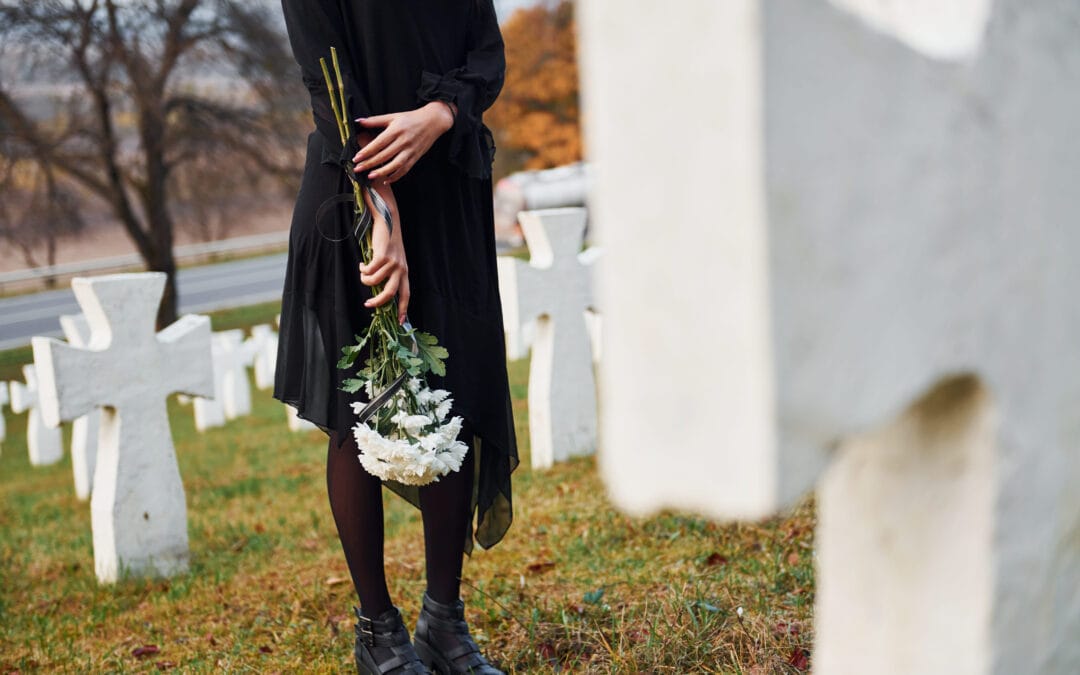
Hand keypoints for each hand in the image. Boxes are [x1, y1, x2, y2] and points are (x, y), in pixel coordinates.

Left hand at [352, 101, 454, 182]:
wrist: (433, 121)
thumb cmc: (411, 118)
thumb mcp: (393, 116)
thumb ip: (375, 120)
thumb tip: (358, 121)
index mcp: (396, 130)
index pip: (378, 143)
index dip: (366, 151)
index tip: (356, 158)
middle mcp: (403, 141)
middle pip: (384, 155)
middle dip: (369, 163)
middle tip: (357, 169)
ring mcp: (410, 150)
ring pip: (395, 164)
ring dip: (382, 172)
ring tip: (370, 176)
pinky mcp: (415, 157)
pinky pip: (405, 169)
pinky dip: (396, 176)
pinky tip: (386, 180)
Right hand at [359, 183, 409, 322]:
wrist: (389, 222)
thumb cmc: (388, 243)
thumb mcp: (393, 261)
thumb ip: (388, 274)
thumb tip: (377, 291)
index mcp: (405, 272)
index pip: (406, 294)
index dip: (402, 309)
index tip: (399, 322)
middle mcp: (401, 269)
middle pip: (390, 294)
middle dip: (378, 302)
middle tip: (367, 305)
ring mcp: (393, 263)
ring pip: (374, 282)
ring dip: (365, 279)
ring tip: (363, 273)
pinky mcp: (383, 256)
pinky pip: (369, 270)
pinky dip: (363, 269)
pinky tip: (363, 264)